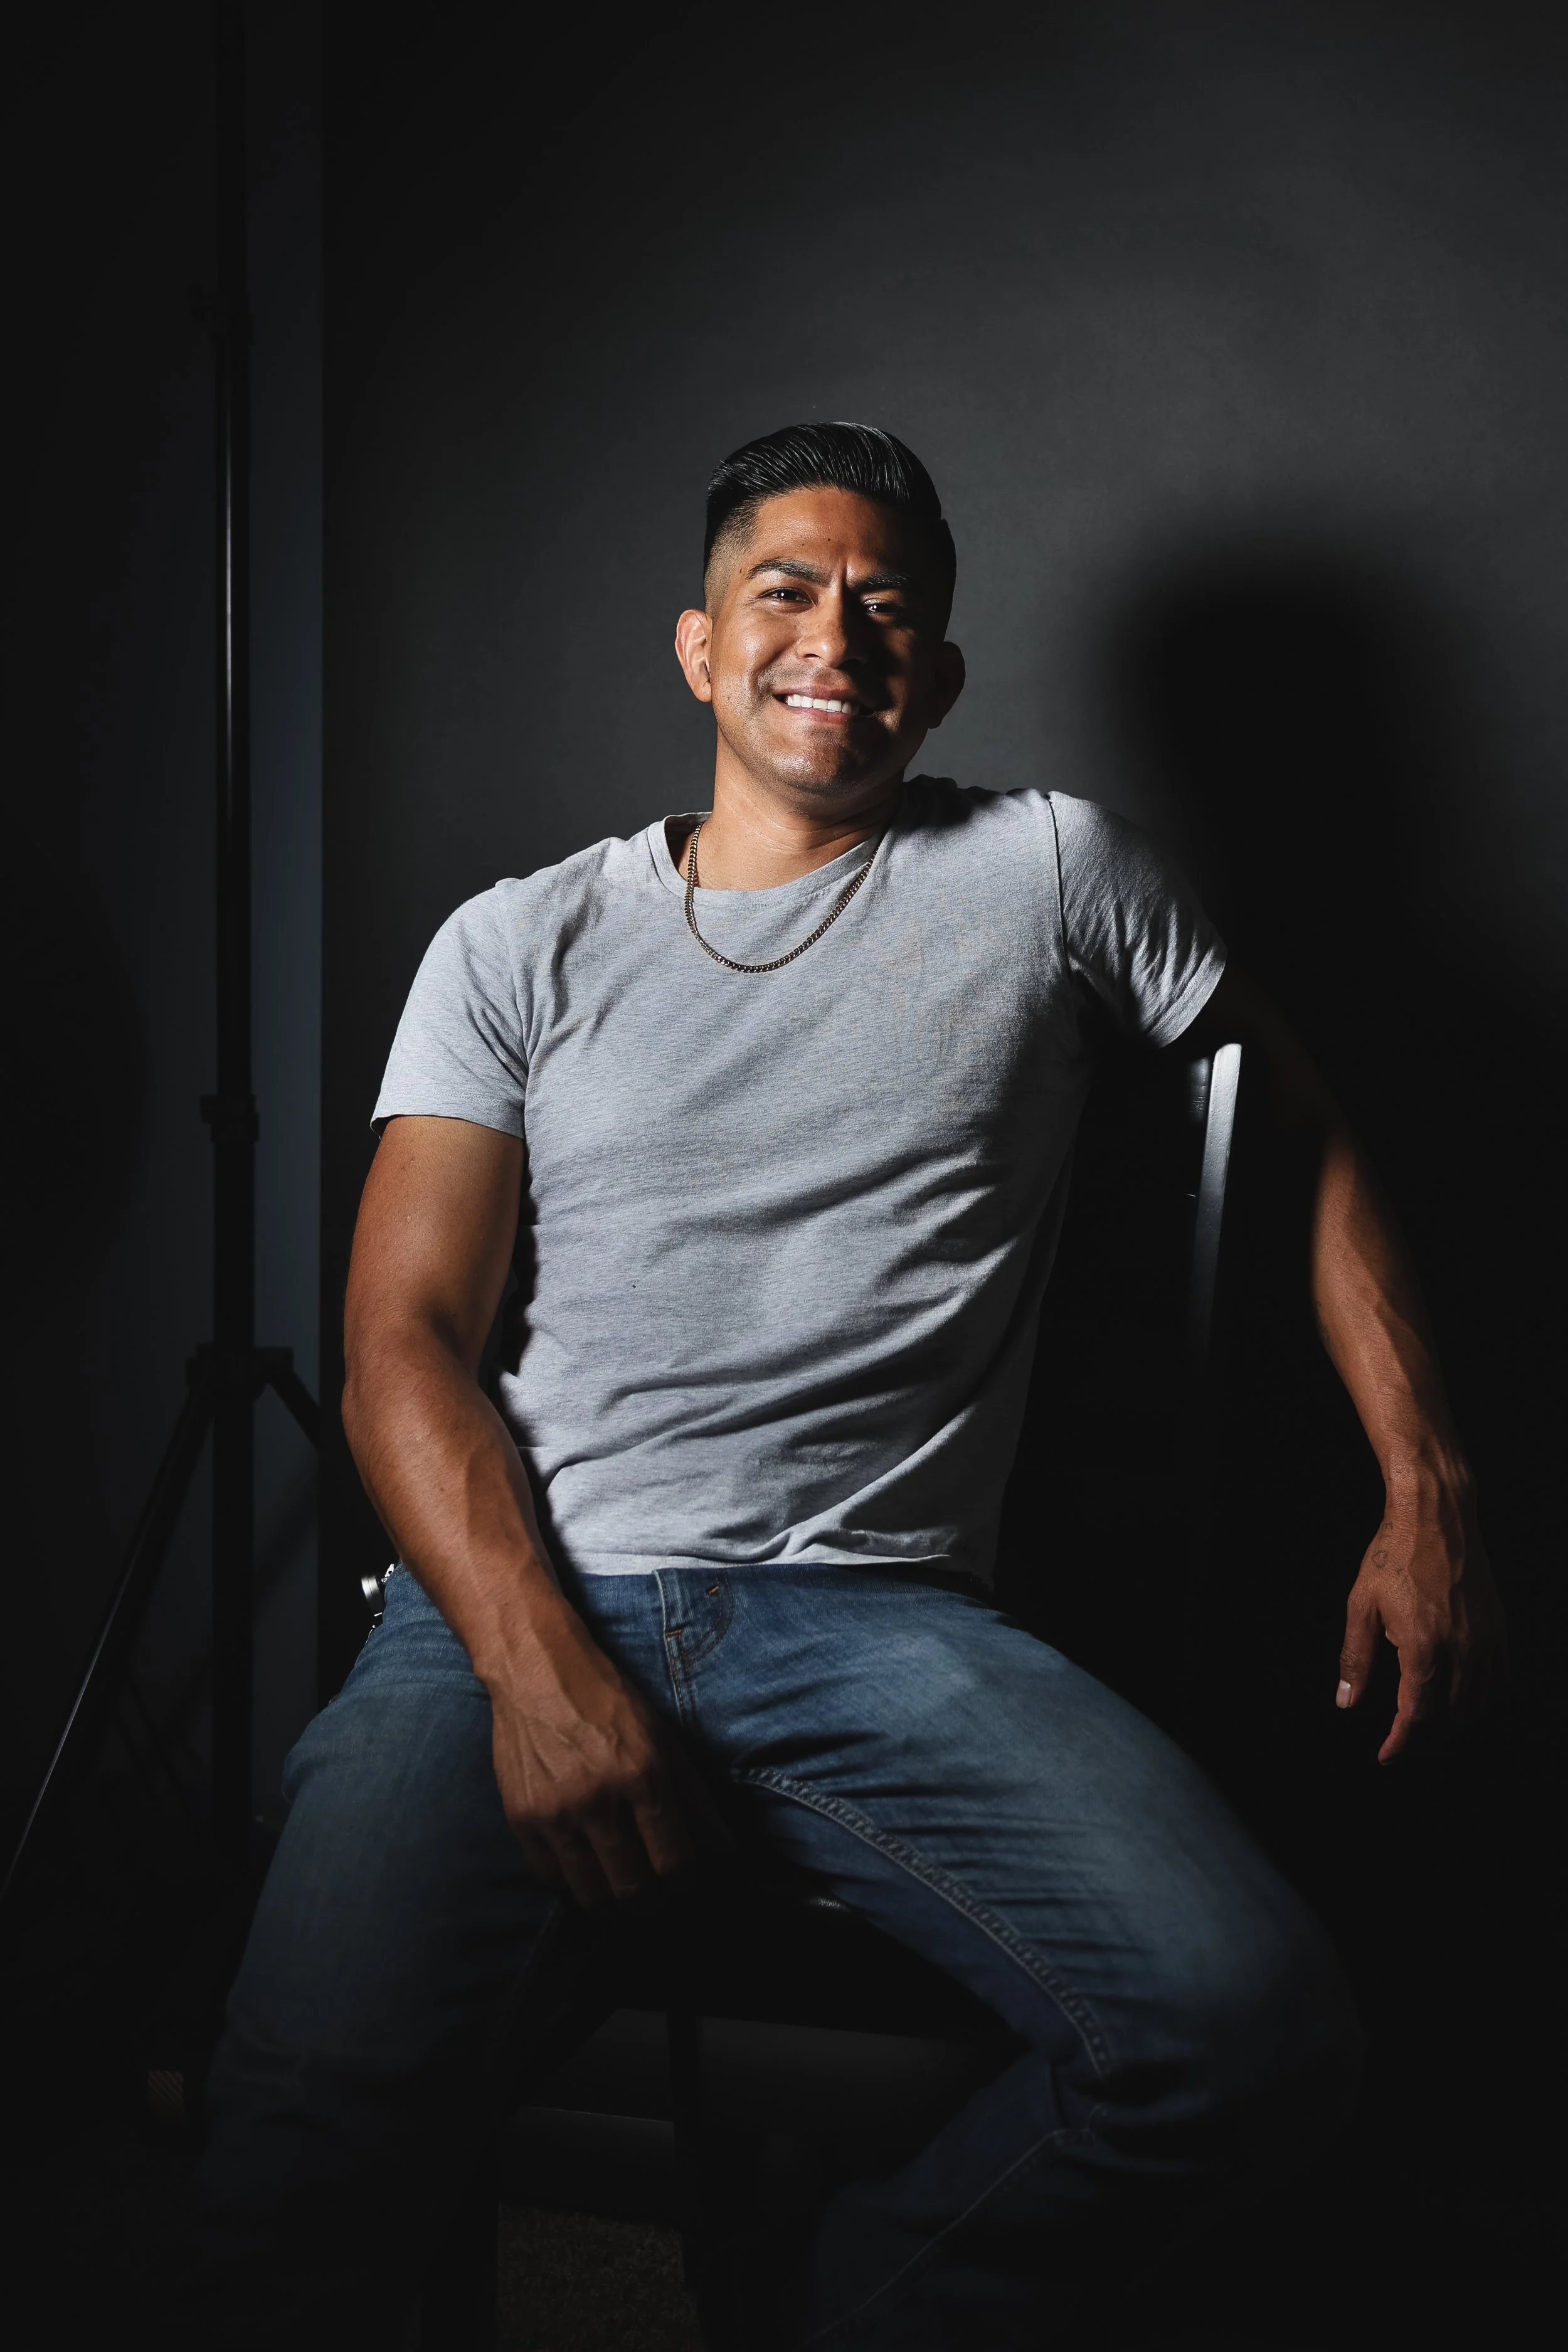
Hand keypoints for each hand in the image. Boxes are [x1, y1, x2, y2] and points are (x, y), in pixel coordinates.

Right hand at [486, 1607, 730, 1905]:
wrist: (537, 1671)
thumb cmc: (607, 1701)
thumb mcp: (663, 1739)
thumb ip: (694, 1798)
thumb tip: (725, 1850)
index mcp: (643, 1776)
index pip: (674, 1864)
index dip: (685, 1885)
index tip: (684, 1884)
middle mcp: (599, 1800)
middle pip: (634, 1890)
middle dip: (652, 1903)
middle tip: (655, 1897)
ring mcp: (556, 1814)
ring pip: (591, 1895)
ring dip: (611, 1901)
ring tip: (620, 1889)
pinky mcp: (521, 1819)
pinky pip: (550, 1879)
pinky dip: (571, 1884)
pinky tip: (584, 1868)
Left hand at [1336, 1477, 1506, 1761]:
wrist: (1436, 1515)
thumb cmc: (1394, 1554)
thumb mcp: (1361, 1605)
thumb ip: (1355, 1659)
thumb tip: (1346, 1702)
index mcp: (1424, 1646)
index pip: (1418, 1716)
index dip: (1402, 1743)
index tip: (1387, 1754)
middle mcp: (1462, 1649)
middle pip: (1450, 1718)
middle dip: (1426, 1739)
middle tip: (1404, 1743)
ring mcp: (1485, 1640)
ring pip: (1478, 1705)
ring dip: (1454, 1724)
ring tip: (1429, 1728)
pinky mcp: (1498, 1629)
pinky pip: (1499, 1681)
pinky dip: (1482, 1701)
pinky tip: (1464, 1702)